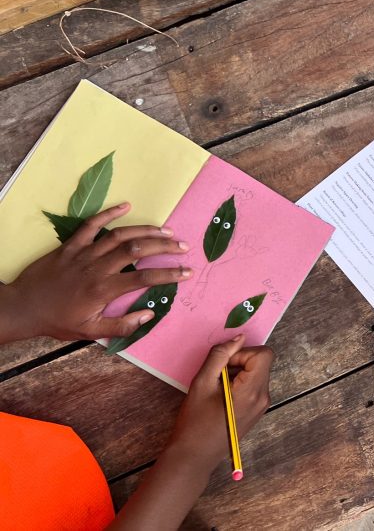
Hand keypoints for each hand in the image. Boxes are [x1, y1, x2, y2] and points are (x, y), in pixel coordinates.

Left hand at [0, 203, 192, 341]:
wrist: (22, 308)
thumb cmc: (57, 321)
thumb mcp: (90, 331)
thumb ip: (122, 325)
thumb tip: (149, 314)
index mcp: (103, 290)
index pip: (144, 277)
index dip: (169, 274)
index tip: (187, 272)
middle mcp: (97, 268)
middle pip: (136, 249)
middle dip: (164, 246)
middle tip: (182, 246)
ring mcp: (83, 253)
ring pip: (119, 235)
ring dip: (146, 230)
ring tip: (166, 230)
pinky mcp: (71, 245)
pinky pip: (91, 224)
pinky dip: (109, 213)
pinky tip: (126, 205)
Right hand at [167, 335, 272, 470]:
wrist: (194, 457)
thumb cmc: (195, 421)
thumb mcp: (202, 383)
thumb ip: (220, 356)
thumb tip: (239, 337)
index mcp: (253, 391)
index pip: (263, 354)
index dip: (242, 353)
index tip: (223, 367)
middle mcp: (264, 398)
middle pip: (261, 363)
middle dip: (238, 363)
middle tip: (216, 378)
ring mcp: (262, 406)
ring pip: (256, 373)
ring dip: (237, 373)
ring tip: (217, 390)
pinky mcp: (256, 411)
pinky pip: (253, 386)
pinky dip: (239, 384)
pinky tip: (221, 397)